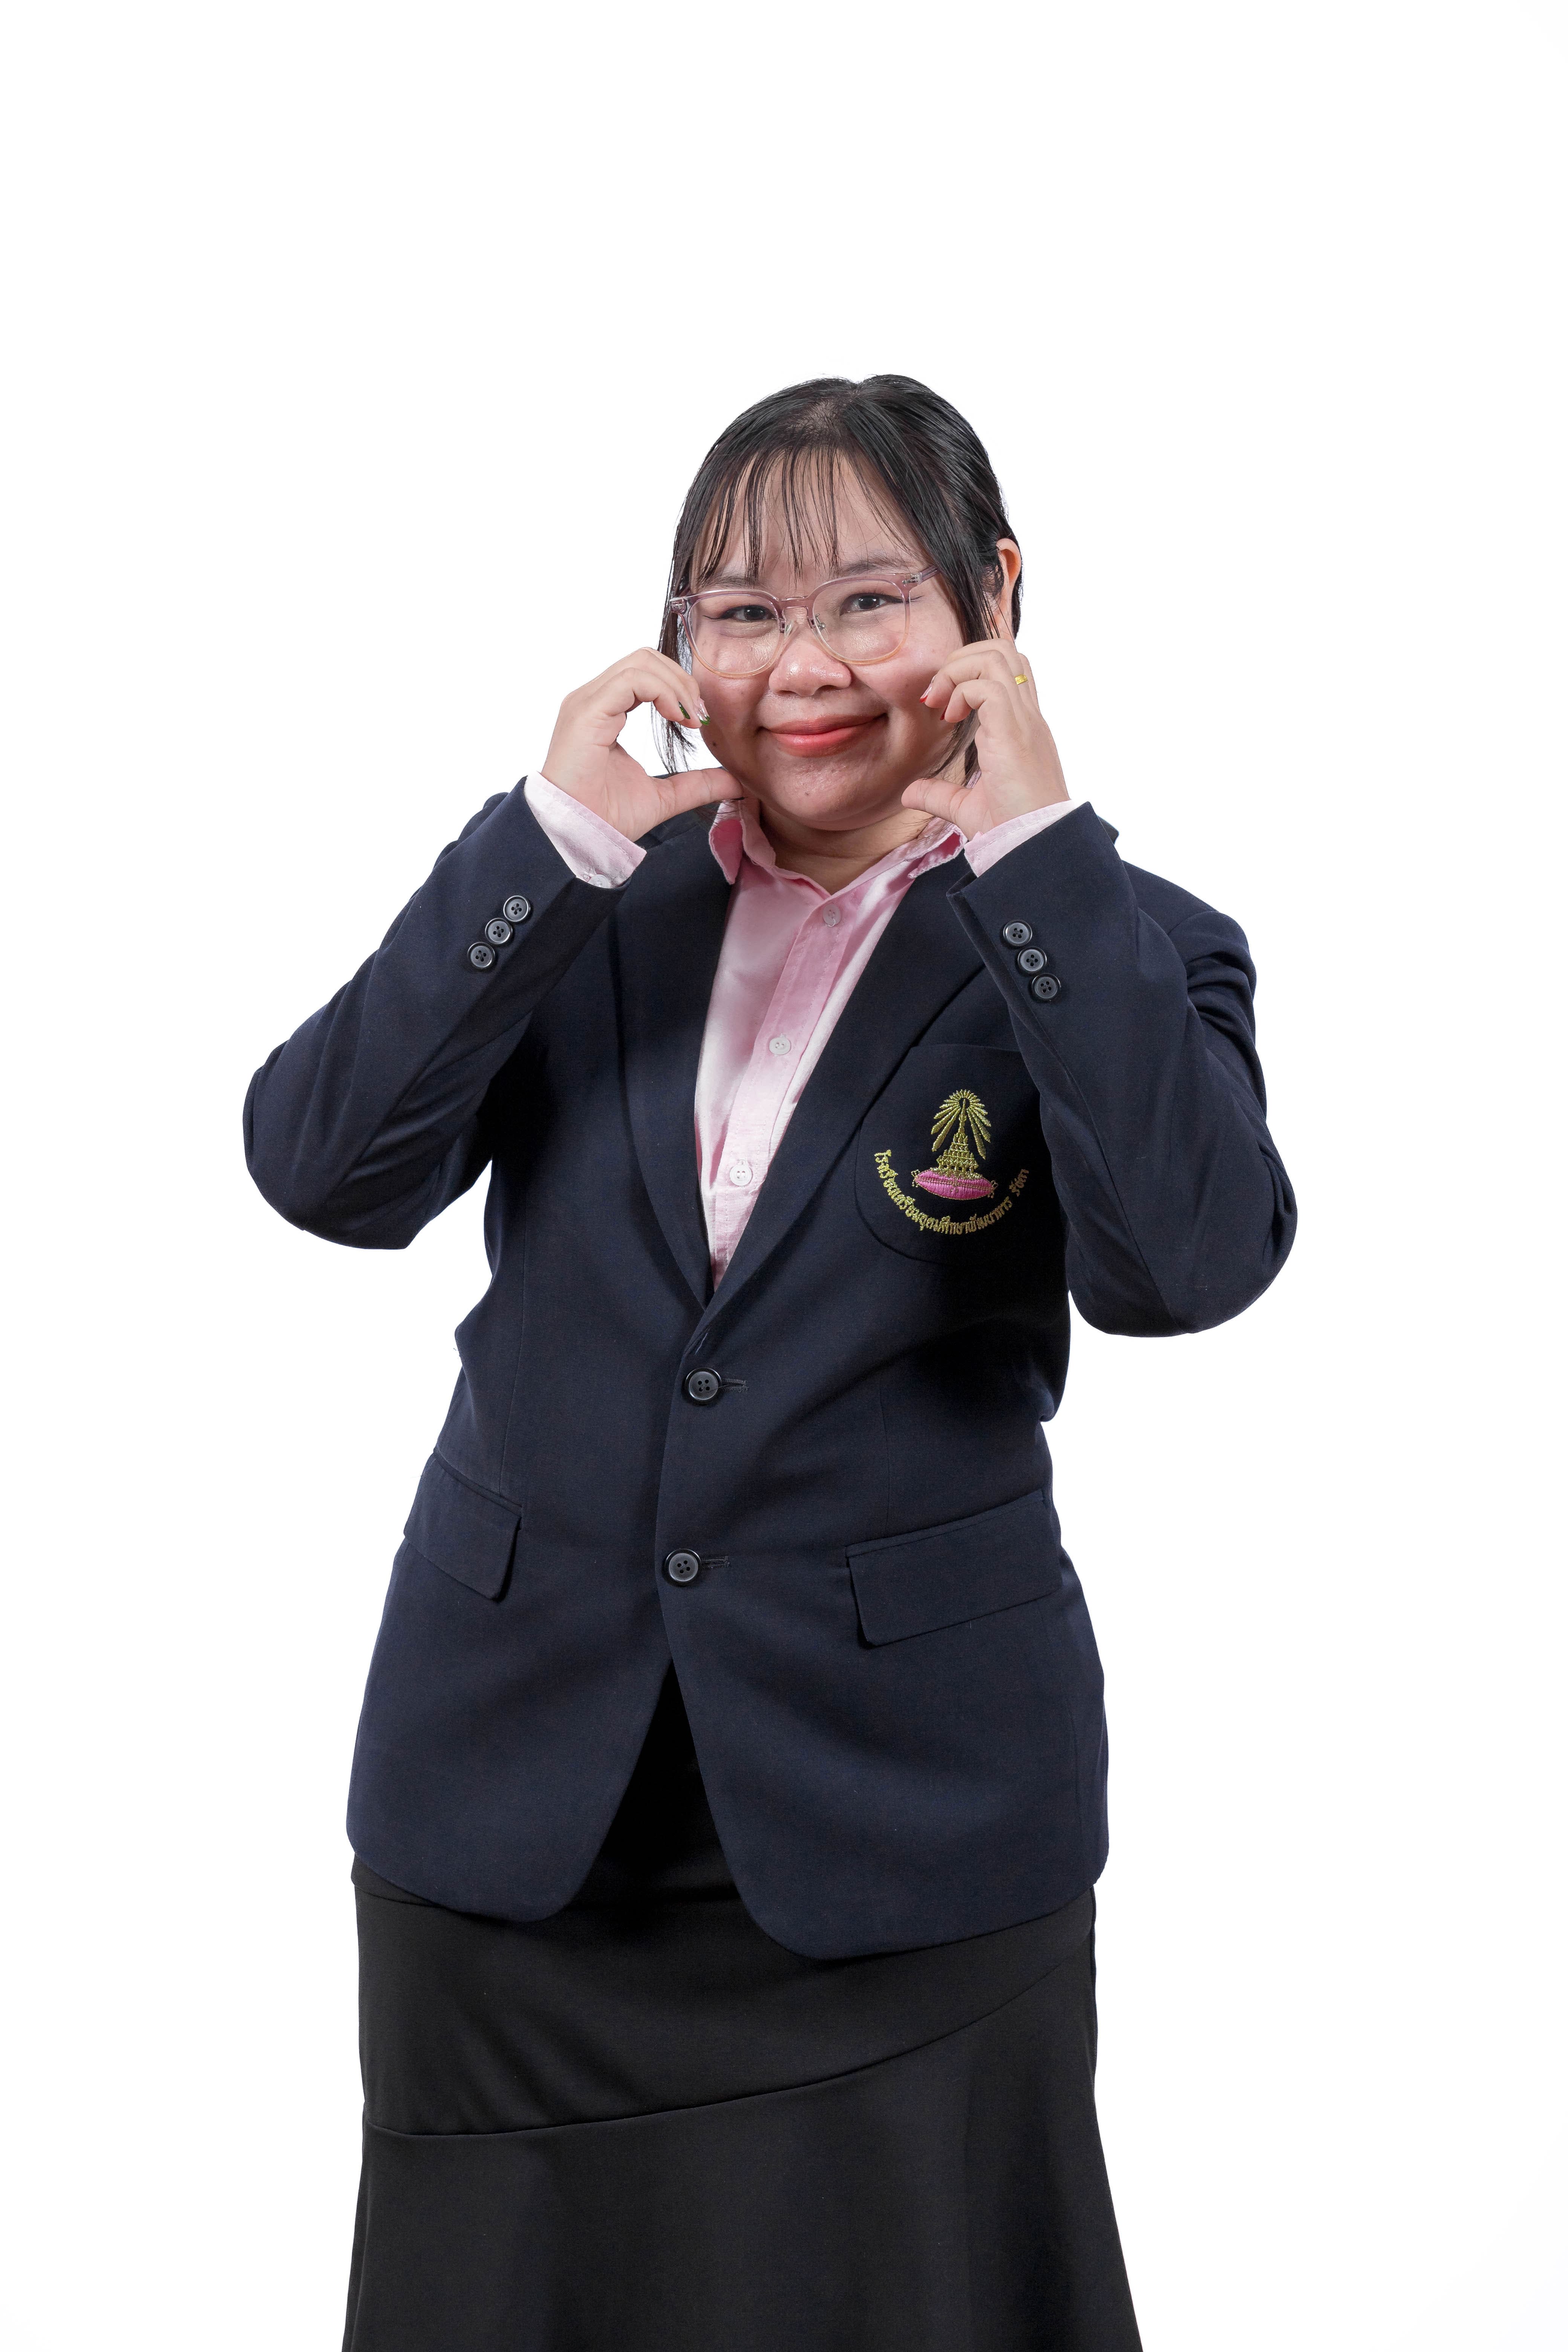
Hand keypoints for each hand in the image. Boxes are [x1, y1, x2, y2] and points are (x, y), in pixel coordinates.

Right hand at [542, 650, 731, 840]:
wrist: (579, 837)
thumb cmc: (607, 817)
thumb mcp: (665, 795)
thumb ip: (697, 783)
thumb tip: (735, 782)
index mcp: (605, 710)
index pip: (646, 672)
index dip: (679, 687)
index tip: (697, 720)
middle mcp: (593, 699)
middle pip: (646, 658)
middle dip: (682, 680)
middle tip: (698, 716)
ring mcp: (587, 702)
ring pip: (641, 661)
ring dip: (676, 685)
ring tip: (688, 717)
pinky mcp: (586, 711)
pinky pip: (631, 679)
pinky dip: (662, 691)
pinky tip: (676, 717)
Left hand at [900, 638, 1069, 838]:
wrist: (1033, 848)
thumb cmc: (1010, 831)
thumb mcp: (967, 808)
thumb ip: (940, 794)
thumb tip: (910, 793)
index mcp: (1022, 728)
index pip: (1010, 671)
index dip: (973, 668)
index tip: (943, 704)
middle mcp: (1027, 717)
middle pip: (1004, 649)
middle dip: (962, 657)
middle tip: (937, 695)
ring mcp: (1024, 720)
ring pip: (997, 655)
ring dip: (959, 669)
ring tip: (941, 704)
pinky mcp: (1014, 731)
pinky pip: (987, 685)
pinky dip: (961, 690)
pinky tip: (949, 718)